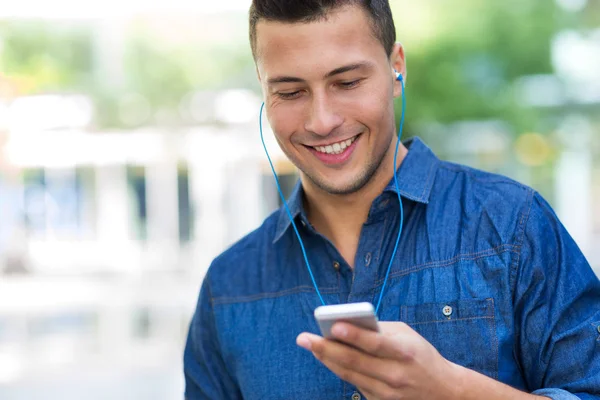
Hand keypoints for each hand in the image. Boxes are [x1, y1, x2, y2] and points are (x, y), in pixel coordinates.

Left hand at [296, 321, 461, 399]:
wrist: (442, 390)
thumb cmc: (420, 354)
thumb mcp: (406, 335)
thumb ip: (379, 330)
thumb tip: (347, 324)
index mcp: (405, 352)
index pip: (375, 344)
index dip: (354, 335)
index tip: (333, 325)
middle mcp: (395, 375)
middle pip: (355, 362)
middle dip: (326, 348)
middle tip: (304, 338)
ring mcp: (387, 393)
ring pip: (349, 375)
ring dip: (327, 359)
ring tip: (310, 345)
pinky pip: (354, 383)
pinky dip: (339, 369)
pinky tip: (326, 357)